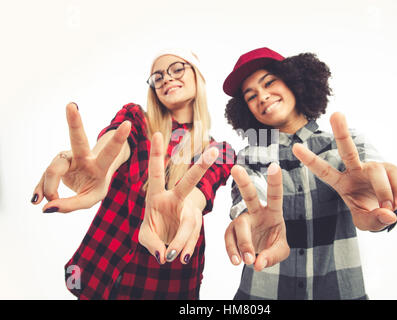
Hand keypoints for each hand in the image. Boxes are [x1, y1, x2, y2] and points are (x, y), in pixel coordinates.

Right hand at [32, 103, 130, 212]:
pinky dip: (41, 190)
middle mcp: (82, 156)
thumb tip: (46, 208)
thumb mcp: (91, 199)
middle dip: (75, 121)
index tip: (128, 124)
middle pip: (78, 138)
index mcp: (100, 164)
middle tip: (72, 105)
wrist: (85, 181)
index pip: (111, 151)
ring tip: (52, 202)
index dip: (119, 138)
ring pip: (52, 170)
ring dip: (50, 189)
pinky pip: (44, 178)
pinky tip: (36, 199)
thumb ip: (71, 205)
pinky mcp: (54, 163)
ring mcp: (67, 157)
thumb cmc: (94, 186)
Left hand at [138, 132, 218, 263]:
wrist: (167, 243)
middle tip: (214, 151)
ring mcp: (188, 211)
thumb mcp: (144, 237)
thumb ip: (151, 244)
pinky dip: (186, 248)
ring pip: (190, 223)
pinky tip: (180, 256)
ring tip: (173, 256)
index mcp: (156, 196)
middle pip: (188, 183)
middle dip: (201, 167)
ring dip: (181, 240)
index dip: (156, 154)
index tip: (156, 134)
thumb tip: (166, 254)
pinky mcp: (196, 224)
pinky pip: (194, 237)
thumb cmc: (153, 234)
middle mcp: (175, 199)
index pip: (156, 173)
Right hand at [224, 163, 289, 271]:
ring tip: (247, 260)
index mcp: (273, 212)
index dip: (275, 181)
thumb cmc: (273, 247)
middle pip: (249, 195)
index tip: (275, 165)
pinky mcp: (231, 231)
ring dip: (243, 243)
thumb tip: (257, 262)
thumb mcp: (280, 251)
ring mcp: (242, 221)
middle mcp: (256, 212)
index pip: (275, 195)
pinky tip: (236, 261)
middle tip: (236, 168)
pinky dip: (232, 251)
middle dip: (243, 181)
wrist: (260, 254)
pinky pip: (229, 239)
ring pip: (239, 226)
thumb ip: (271, 256)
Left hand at [292, 112, 396, 231]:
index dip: (310, 159)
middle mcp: (355, 170)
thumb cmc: (369, 213)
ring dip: (384, 192)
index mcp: (341, 182)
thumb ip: (373, 220)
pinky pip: (396, 177)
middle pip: (347, 150)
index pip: (323, 170)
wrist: (387, 211)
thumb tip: (388, 213)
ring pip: (376, 172)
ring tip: (390, 207)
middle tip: (336, 114)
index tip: (295, 147)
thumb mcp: (365, 222)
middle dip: (341, 132)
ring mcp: (373, 168)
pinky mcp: (390, 169)